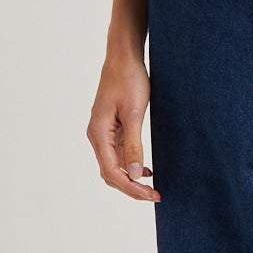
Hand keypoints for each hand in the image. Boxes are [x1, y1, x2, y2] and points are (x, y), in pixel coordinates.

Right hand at [87, 50, 160, 199]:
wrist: (124, 58)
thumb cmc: (129, 80)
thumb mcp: (134, 113)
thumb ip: (133, 144)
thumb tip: (134, 173)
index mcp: (98, 134)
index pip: (112, 172)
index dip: (131, 188)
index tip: (152, 195)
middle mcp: (97, 136)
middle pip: (110, 173)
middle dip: (131, 187)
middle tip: (155, 195)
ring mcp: (103, 133)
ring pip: (114, 165)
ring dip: (131, 178)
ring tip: (152, 188)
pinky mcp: (111, 128)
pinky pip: (118, 154)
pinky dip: (130, 165)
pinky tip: (146, 170)